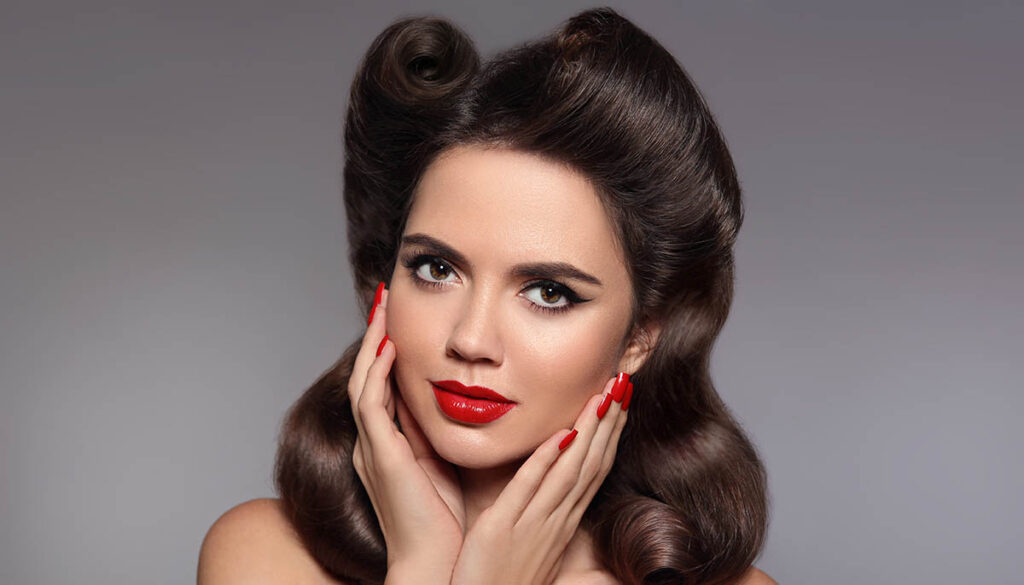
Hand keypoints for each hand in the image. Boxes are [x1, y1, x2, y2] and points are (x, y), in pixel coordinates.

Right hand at [348, 284, 464, 579]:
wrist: (437, 564)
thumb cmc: (447, 523)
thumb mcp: (446, 465)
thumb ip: (442, 434)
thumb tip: (462, 399)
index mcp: (389, 446)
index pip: (383, 385)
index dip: (388, 349)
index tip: (401, 317)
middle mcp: (373, 443)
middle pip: (366, 375)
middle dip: (375, 334)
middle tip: (385, 297)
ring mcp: (372, 449)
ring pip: (362, 382)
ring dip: (372, 342)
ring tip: (383, 306)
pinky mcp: (379, 455)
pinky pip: (370, 405)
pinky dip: (376, 373)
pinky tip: (388, 346)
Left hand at [450, 374, 632, 584]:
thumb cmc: (503, 581)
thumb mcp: (535, 546)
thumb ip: (548, 514)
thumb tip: (563, 490)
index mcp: (563, 521)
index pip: (594, 469)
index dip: (610, 432)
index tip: (621, 399)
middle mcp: (556, 520)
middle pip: (591, 463)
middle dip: (609, 421)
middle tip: (623, 382)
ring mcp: (533, 524)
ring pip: (569, 471)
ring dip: (589, 431)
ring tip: (603, 395)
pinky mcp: (502, 529)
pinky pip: (527, 488)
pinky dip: (545, 460)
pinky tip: (560, 434)